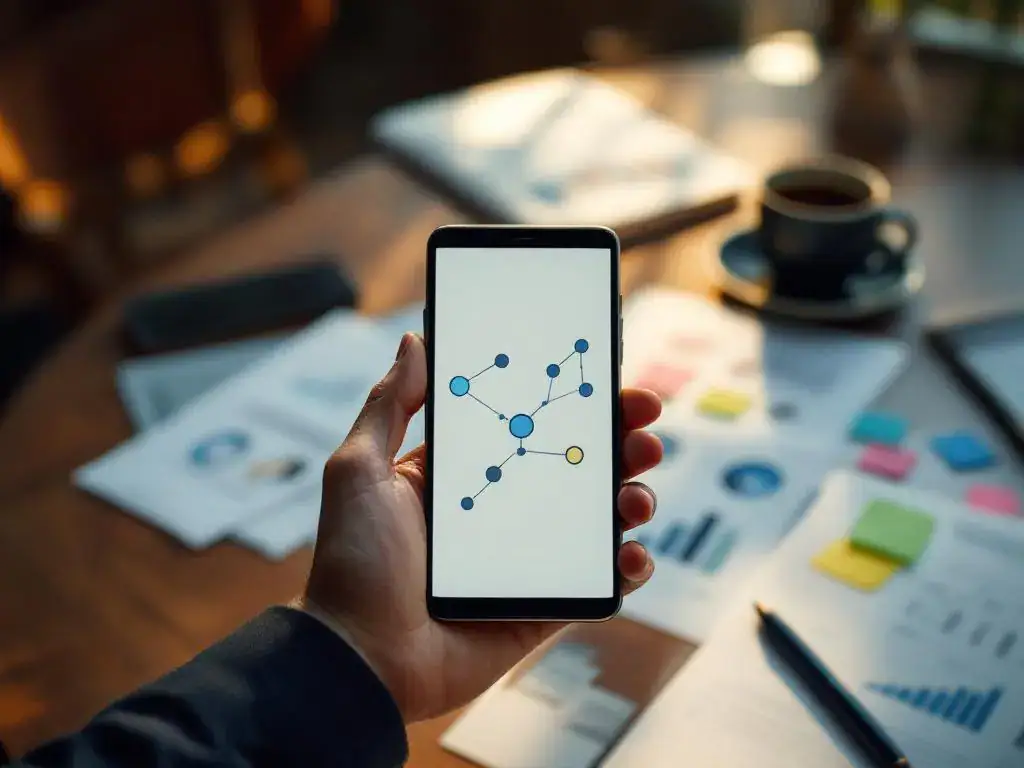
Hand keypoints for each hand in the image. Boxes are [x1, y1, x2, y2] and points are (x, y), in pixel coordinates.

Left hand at [299, 333, 662, 722]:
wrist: (360, 657)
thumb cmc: (352, 561)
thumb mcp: (360, 469)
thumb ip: (390, 405)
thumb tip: (415, 340)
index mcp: (463, 474)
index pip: (529, 423)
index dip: (570, 404)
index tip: (605, 381)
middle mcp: (500, 510)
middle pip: (575, 466)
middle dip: (619, 443)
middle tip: (645, 429)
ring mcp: (524, 561)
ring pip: (596, 521)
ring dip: (630, 499)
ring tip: (637, 495)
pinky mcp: (540, 608)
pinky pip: (596, 585)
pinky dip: (627, 569)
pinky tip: (632, 556)